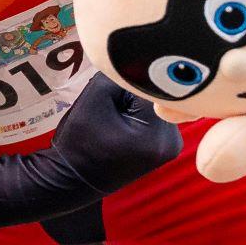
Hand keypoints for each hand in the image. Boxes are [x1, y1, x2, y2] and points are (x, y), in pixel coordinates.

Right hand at [51, 76, 183, 193]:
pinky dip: (141, 116)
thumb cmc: (79, 143)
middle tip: (109, 109)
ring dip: (137, 104)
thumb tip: (131, 63)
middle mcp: (172, 141)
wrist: (73, 181)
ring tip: (114, 120)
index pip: (146, 86)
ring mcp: (172, 147)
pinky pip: (156, 119)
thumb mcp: (92, 100)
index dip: (123, 84)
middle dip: (133, 94)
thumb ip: (115, 76)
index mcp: (155, 132)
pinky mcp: (166, 149)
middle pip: (155, 97)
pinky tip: (123, 127)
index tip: (108, 96)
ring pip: (156, 106)